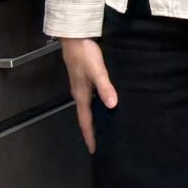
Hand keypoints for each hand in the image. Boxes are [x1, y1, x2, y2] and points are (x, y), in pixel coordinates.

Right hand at [60, 37, 115, 153]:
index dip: (90, 135)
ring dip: (95, 119)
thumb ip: (105, 87)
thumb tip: (112, 105)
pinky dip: (97, 106)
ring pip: (88, 108)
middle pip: (86, 117)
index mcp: (82, 95)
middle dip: (92, 131)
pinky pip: (91, 99)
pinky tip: (106, 105)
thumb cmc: (85, 54)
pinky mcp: (85, 80)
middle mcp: (80, 94)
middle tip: (101, 143)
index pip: (86, 121)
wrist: (75, 38)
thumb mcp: (97, 70)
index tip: (94, 149)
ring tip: (105, 129)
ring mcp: (82, 87)